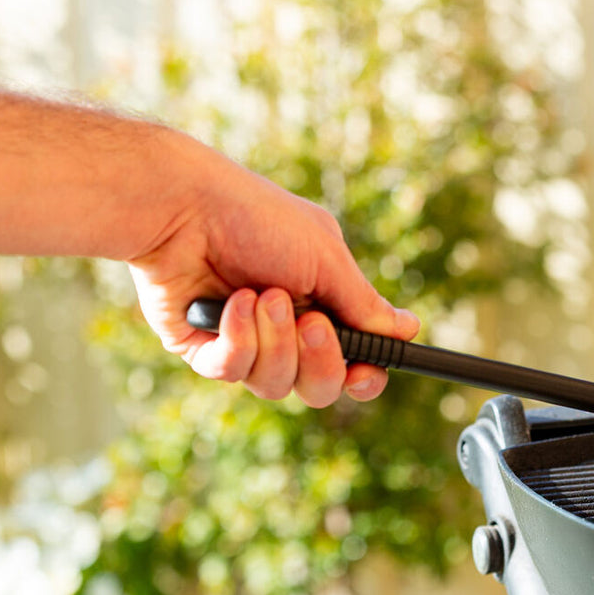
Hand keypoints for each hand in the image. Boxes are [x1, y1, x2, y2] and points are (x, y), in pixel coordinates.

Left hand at [127, 135, 417, 405]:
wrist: (185, 207)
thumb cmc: (258, 219)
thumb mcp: (325, 257)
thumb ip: (363, 304)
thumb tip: (409, 330)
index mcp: (322, 306)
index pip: (352, 363)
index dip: (363, 376)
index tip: (364, 371)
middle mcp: (285, 331)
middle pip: (319, 387)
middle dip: (319, 361)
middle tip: (310, 323)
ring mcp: (244, 342)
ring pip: (275, 384)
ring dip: (274, 341)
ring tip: (260, 294)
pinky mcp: (203, 349)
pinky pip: (231, 372)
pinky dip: (237, 337)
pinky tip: (230, 301)